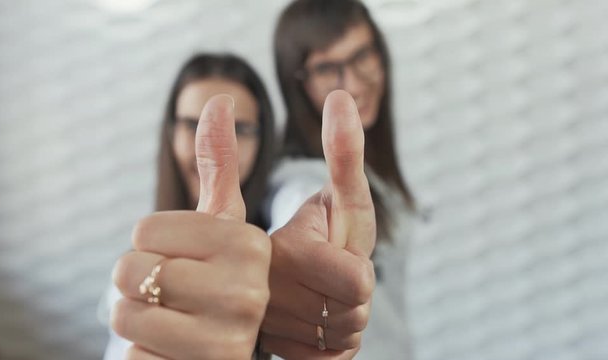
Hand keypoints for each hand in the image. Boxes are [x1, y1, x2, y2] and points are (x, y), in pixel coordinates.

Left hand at [111, 95, 270, 359]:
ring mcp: (226, 334)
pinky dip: (142, 353)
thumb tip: (220, 99)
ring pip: (125, 310)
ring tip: (172, 326)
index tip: (183, 263)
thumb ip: (218, 166)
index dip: (151, 248)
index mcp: (249, 245)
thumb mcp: (220, 228)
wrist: (221, 359)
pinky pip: (132, 351)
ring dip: (137, 320)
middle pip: (131, 267)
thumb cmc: (215, 285)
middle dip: (139, 285)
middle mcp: (247, 288)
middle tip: (173, 299)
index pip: (146, 229)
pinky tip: (173, 353)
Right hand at [261, 90, 376, 358]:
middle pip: (355, 314)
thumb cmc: (323, 232)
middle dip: (351, 295)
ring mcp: (269, 331)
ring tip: (319, 298)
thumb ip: (343, 151)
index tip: (333, 256)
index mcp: (281, 254)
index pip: (358, 283)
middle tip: (328, 278)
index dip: (355, 268)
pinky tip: (313, 324)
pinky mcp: (277, 355)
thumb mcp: (340, 196)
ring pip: (345, 339)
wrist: (284, 280)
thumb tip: (342, 95)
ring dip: (341, 319)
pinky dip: (330, 345)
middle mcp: (266, 295)